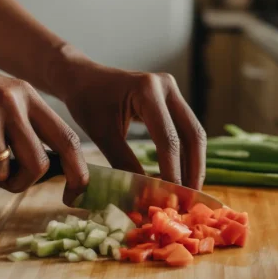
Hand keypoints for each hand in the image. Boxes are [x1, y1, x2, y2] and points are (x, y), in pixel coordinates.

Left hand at [61, 64, 206, 189]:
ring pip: (193, 133)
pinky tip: (182, 176)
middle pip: (192, 133)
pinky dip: (185, 154)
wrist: (84, 78)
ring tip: (188, 192)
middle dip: (193, 169)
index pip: (168, 138)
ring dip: (193, 164)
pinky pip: (185, 130)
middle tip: (190, 199)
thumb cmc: (88, 102)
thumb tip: (144, 196)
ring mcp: (172, 91)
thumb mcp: (103, 135)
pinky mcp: (172, 100)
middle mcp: (166, 86)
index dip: (172, 171)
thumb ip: (124, 163)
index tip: (172, 198)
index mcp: (147, 89)